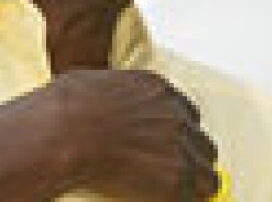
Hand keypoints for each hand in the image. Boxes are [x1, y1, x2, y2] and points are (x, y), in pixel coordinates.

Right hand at [49, 69, 217, 200]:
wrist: (65, 132)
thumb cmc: (66, 109)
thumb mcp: (93, 82)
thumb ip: (112, 92)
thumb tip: (102, 102)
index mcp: (156, 89)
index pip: (185, 112)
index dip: (179, 132)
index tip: (172, 144)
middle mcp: (174, 113)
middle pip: (200, 141)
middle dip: (192, 156)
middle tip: (180, 172)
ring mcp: (178, 144)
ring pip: (206, 170)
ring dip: (196, 182)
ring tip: (186, 195)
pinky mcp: (174, 175)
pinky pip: (194, 194)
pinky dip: (185, 200)